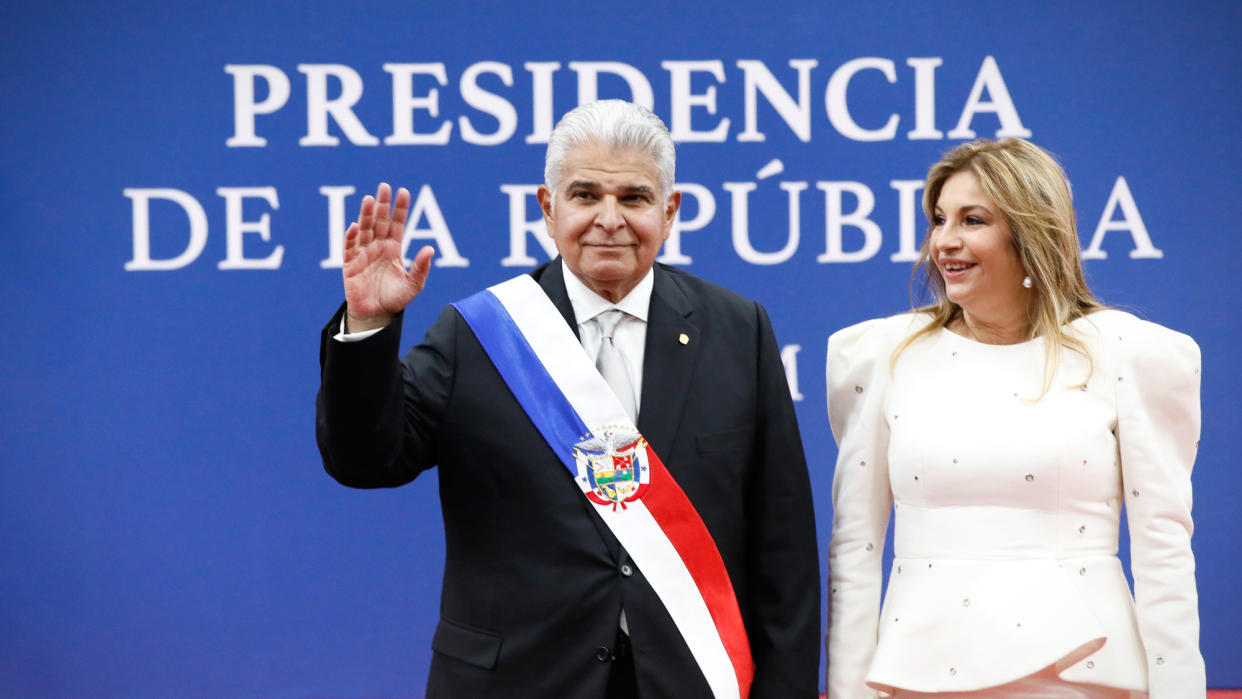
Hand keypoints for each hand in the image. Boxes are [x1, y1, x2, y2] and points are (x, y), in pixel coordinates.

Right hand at [342, 183, 434, 331]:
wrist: (376, 315)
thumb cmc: (395, 299)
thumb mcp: (413, 285)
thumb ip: (421, 268)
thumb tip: (430, 249)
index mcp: (393, 249)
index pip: (397, 224)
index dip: (400, 209)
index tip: (404, 192)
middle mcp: (378, 247)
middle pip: (380, 221)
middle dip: (383, 204)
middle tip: (385, 187)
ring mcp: (363, 254)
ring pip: (364, 230)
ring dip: (367, 215)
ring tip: (370, 199)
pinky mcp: (350, 265)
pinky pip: (349, 248)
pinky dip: (351, 237)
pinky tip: (355, 226)